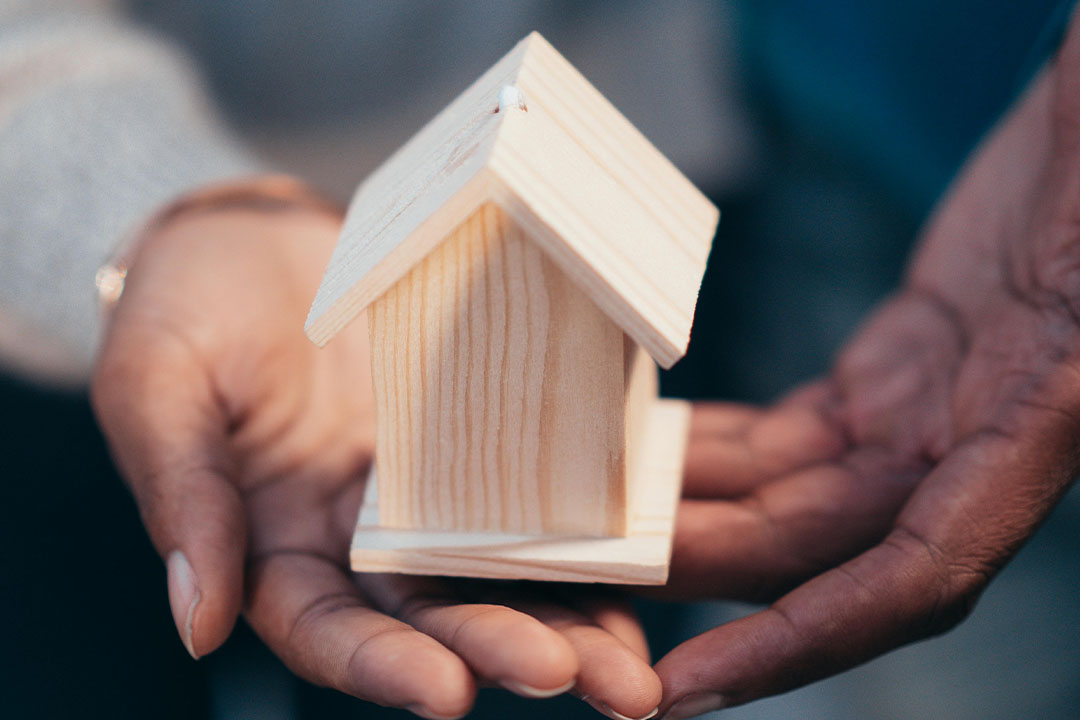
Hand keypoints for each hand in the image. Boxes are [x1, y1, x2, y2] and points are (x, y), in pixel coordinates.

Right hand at [91, 193, 660, 719]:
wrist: (251, 242)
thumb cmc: (183, 307)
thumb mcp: (155, 388)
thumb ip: (180, 498)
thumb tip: (197, 624)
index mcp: (273, 548)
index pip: (327, 631)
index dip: (384, 666)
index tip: (448, 692)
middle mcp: (355, 540)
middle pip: (431, 618)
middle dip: (500, 650)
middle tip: (579, 678)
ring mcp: (420, 495)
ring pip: (493, 574)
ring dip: (563, 622)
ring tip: (630, 667)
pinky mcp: (472, 443)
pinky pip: (528, 497)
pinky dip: (579, 540)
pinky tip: (634, 566)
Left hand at [654, 17, 1079, 719]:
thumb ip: (1063, 339)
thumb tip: (931, 423)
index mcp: (1036, 434)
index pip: (908, 580)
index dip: (802, 641)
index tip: (691, 685)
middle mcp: (969, 449)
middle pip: (811, 544)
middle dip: (693, 570)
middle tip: (577, 574)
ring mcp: (921, 414)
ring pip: (785, 493)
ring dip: (687, 515)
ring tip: (584, 523)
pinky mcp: (886, 375)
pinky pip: (786, 434)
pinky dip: (716, 452)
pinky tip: (648, 454)